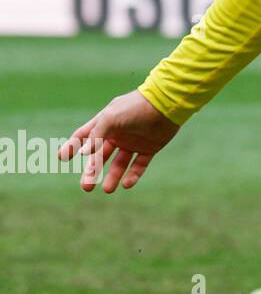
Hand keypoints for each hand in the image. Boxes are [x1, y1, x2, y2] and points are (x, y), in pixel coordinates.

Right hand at [59, 90, 180, 192]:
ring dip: (112, 176)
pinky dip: (133, 175)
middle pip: (100, 156)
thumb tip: (81, 154)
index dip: (72, 146)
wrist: (166, 104)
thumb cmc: (135, 108)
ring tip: (108, 189)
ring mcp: (134, 142)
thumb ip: (95, 135)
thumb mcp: (111, 118)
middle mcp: (118, 134)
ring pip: (119, 163)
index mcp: (105, 123)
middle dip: (92, 171)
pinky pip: (139, 165)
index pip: (84, 136)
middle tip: (86, 187)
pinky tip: (127, 184)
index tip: (62, 158)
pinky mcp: (150, 148)